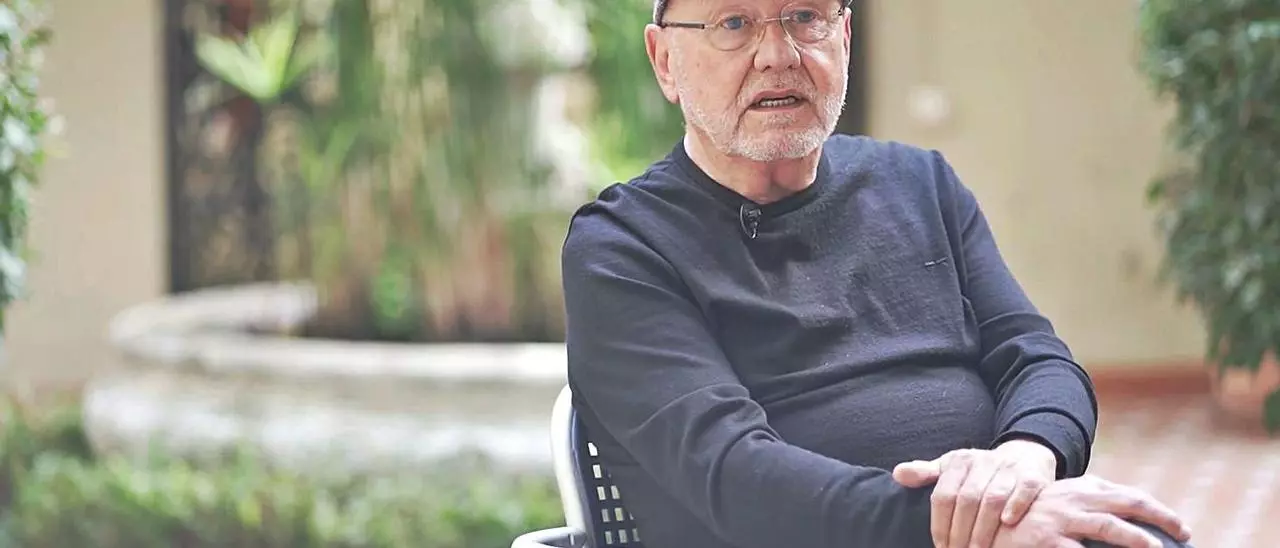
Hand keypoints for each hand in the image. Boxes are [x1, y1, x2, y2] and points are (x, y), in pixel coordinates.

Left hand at [892, 440, 1056, 547]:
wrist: (1024, 453)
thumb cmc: (981, 468)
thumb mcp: (952, 466)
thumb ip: (926, 473)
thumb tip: (898, 474)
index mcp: (959, 462)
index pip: (944, 495)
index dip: (940, 524)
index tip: (941, 546)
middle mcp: (983, 463)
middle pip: (967, 500)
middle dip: (961, 531)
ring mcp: (1009, 469)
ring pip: (993, 497)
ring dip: (984, 527)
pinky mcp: (1032, 476)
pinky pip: (1025, 489)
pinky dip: (1016, 505)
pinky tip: (1008, 523)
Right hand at [991, 475, 1191, 547]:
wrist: (980, 524)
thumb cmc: (1020, 520)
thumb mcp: (1054, 504)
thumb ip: (1082, 504)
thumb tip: (1117, 514)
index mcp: (1076, 490)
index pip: (1124, 495)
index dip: (1154, 508)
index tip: (1176, 526)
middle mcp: (1071, 500)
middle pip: (1126, 502)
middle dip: (1161, 516)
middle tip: (1184, 532)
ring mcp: (1059, 520)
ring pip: (1110, 527)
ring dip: (1139, 539)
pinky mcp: (1045, 540)